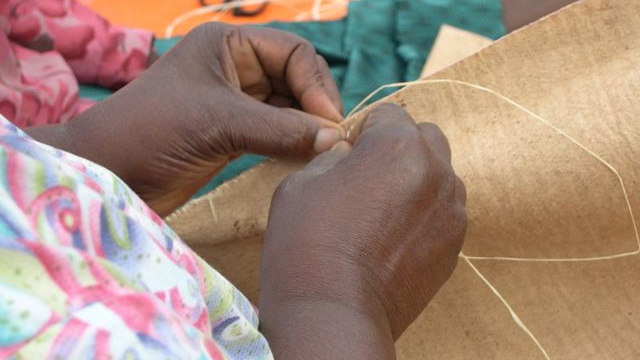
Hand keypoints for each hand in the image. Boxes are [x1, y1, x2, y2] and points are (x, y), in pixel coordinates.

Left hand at [30, 23, 343, 215]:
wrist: (107, 173)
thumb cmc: (153, 131)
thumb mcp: (220, 122)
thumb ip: (281, 129)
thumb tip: (334, 138)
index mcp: (229, 45)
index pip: (294, 53)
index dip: (316, 86)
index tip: (330, 123)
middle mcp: (236, 68)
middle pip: (296, 79)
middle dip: (316, 106)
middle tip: (332, 141)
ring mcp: (235, 101)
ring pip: (289, 107)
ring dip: (307, 128)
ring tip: (324, 153)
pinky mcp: (232, 133)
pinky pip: (276, 132)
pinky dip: (293, 144)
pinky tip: (305, 158)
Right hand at [259, 104, 466, 358]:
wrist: (333, 314)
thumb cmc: (307, 244)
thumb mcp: (303, 182)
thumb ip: (333, 155)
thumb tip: (349, 152)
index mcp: (397, 145)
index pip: (388, 113)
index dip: (363, 130)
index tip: (348, 154)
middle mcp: (435, 170)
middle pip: (424, 138)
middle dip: (398, 148)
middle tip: (367, 177)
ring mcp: (451, 209)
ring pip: (438, 174)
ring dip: (414, 180)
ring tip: (382, 212)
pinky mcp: (455, 244)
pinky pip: (442, 211)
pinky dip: (423, 213)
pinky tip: (393, 238)